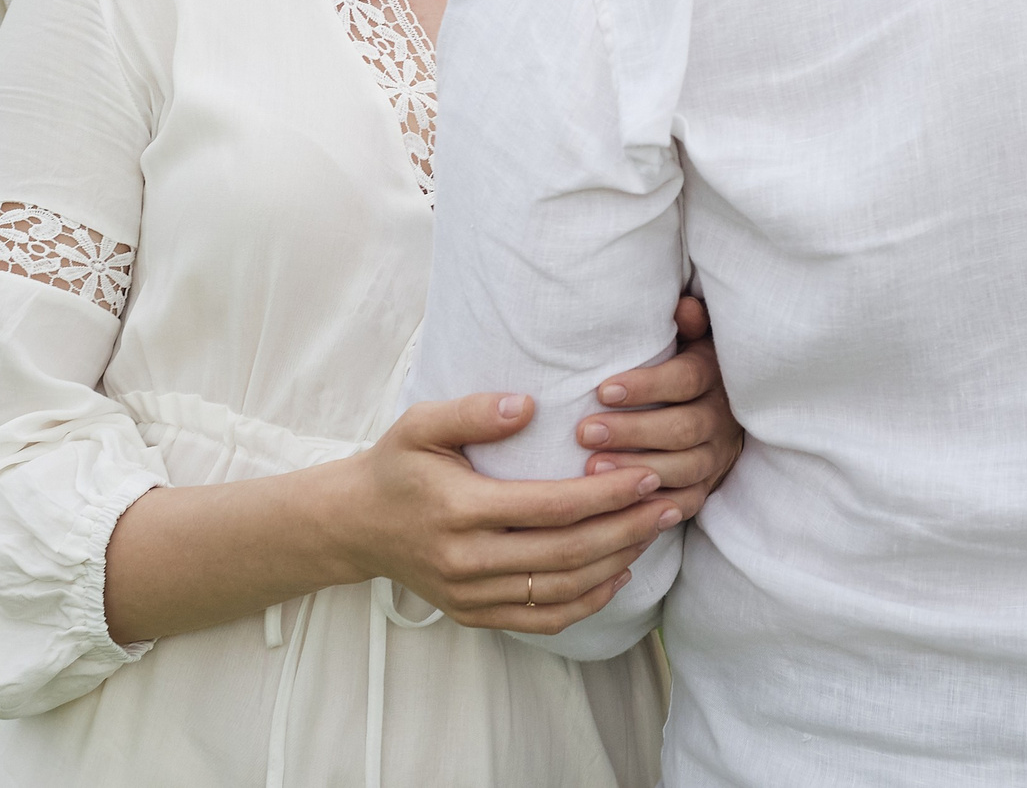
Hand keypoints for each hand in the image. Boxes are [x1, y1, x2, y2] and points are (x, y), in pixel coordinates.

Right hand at [327, 392, 679, 634]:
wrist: (355, 525)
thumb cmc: (396, 466)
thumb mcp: (420, 424)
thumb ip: (472, 411)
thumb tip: (528, 407)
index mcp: (458, 510)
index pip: (550, 508)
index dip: (605, 494)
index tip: (646, 474)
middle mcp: (466, 561)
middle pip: (566, 554)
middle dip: (627, 528)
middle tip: (671, 502)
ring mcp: (471, 595)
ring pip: (562, 590)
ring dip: (617, 562)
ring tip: (654, 530)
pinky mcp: (475, 615)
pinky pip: (544, 619)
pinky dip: (588, 602)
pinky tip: (619, 573)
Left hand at [575, 294, 743, 522]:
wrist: (726, 412)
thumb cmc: (687, 367)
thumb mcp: (693, 339)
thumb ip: (689, 324)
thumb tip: (683, 306)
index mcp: (714, 378)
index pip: (685, 381)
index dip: (646, 386)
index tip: (602, 390)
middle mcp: (721, 419)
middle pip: (681, 429)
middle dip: (632, 432)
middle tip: (585, 433)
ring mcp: (716, 458)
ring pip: (684, 469)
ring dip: (638, 471)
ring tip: (592, 470)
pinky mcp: (707, 487)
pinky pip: (686, 503)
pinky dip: (655, 508)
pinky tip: (620, 506)